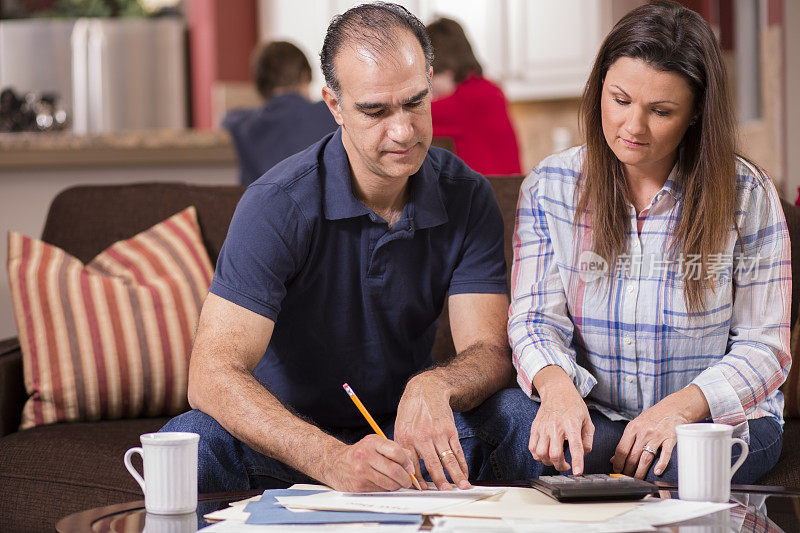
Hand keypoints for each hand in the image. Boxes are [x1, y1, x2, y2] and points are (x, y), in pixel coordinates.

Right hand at [322, 435, 415, 491]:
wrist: (334, 463)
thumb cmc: (359, 454)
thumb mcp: (375, 445)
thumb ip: (394, 450)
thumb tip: (411, 464)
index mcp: (372, 442)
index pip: (396, 451)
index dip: (407, 462)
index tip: (410, 468)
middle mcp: (365, 455)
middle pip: (394, 470)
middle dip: (405, 478)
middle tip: (408, 481)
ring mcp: (361, 471)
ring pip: (389, 483)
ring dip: (397, 486)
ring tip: (397, 483)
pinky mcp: (359, 485)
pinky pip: (380, 490)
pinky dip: (386, 489)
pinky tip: (384, 485)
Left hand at [394, 374, 470, 489]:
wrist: (426, 390)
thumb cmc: (411, 412)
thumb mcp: (400, 427)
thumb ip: (403, 448)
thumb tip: (408, 471)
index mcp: (406, 438)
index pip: (412, 465)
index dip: (418, 480)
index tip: (424, 490)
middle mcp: (422, 437)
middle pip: (432, 464)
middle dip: (440, 481)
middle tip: (446, 492)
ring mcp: (437, 433)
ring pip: (448, 459)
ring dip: (457, 474)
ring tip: (462, 486)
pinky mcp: (450, 430)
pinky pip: (457, 450)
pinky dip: (462, 463)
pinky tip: (465, 472)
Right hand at [529, 366, 593, 474]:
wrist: (556, 390)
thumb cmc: (573, 405)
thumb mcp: (587, 420)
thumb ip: (587, 440)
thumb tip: (583, 454)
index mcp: (572, 424)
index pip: (575, 446)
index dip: (577, 461)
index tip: (578, 472)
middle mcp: (556, 426)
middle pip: (554, 454)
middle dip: (560, 466)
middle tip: (566, 466)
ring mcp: (543, 427)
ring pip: (541, 453)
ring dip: (548, 462)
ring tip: (554, 460)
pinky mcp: (535, 427)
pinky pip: (532, 448)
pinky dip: (538, 456)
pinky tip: (545, 454)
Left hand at [611, 396, 689, 478]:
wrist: (673, 408)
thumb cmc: (653, 417)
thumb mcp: (636, 424)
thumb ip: (626, 441)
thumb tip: (614, 457)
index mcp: (632, 428)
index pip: (621, 449)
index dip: (618, 462)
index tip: (616, 469)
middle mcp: (643, 432)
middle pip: (633, 456)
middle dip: (628, 469)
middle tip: (626, 477)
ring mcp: (657, 436)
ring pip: (646, 458)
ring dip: (640, 471)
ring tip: (637, 479)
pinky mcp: (670, 439)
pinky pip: (665, 454)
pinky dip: (661, 464)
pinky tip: (657, 472)